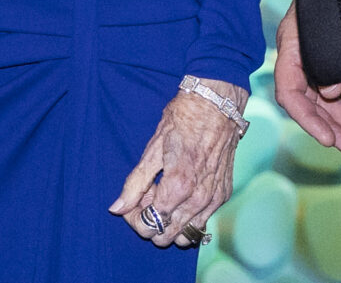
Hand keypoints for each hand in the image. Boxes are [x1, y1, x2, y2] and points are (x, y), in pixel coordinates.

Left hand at [108, 79, 243, 247]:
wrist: (215, 104)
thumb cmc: (182, 121)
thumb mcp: (152, 149)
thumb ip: (134, 183)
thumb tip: (117, 208)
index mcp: (178, 187)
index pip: (149, 225)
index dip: (134, 218)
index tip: (132, 201)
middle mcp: (198, 200)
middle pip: (166, 237)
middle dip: (151, 222)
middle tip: (147, 196)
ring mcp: (213, 200)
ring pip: (186, 236)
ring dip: (170, 222)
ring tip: (164, 196)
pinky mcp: (223, 195)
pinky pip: (202, 222)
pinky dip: (187, 216)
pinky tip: (180, 193)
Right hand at [273, 4, 340, 156]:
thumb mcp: (328, 27)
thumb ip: (328, 61)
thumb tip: (332, 93)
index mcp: (290, 46)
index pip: (289, 93)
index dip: (307, 120)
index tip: (329, 138)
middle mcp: (300, 57)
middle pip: (310, 102)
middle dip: (333, 126)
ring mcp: (316, 59)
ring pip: (328, 98)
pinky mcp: (333, 59)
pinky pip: (340, 88)